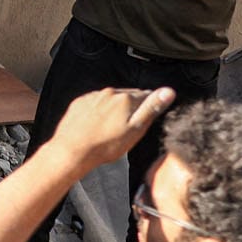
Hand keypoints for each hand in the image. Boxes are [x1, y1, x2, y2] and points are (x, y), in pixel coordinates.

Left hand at [44, 87, 175, 171]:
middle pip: (129, 95)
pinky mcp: (80, 103)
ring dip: (115, 108)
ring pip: (111, 99)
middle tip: (130, 125)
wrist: (72, 151)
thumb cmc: (104, 145)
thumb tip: (168, 91)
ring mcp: (93, 97)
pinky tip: (98, 125)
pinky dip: (100, 111)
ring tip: (112, 128)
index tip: (147, 116)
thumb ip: (152, 108)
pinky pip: (95, 103)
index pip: (147, 95)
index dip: (149, 106)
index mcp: (125, 98)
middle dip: (132, 106)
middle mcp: (109, 93)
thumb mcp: (136, 129)